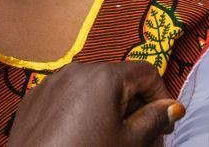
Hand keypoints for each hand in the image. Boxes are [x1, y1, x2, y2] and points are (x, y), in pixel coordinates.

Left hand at [9, 61, 184, 146]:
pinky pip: (68, 95)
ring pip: (92, 87)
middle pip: (119, 79)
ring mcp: (52, 80)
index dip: (160, 98)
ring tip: (107, 137)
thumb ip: (154, 119)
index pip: (147, 73)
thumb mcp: (129, 142)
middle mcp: (77, 69)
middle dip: (133, 105)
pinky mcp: (35, 95)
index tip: (162, 125)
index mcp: (104, 75)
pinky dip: (80, 109)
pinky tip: (78, 135)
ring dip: (107, 107)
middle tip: (139, 138)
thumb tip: (173, 106)